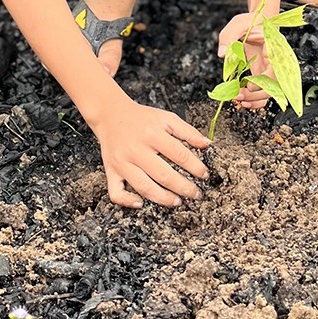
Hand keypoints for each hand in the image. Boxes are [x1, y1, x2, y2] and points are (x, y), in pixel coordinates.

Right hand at [92, 99, 209, 209]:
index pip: (179, 154)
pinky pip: (115, 192)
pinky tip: (141, 203)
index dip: (195, 167)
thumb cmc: (141, 118)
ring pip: (143, 186)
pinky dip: (127, 201)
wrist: (110, 114)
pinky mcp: (111, 171)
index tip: (204, 175)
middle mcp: (136, 149)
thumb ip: (187, 131)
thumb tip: (207, 144)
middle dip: (183, 187)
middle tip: (195, 193)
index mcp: (152, 133)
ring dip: (163, 198)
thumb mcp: (166, 118)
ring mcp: (122, 162)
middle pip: (163, 174)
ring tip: (177, 201)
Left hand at [217, 12, 272, 109]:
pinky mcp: (266, 75)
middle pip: (274, 85)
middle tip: (238, 96)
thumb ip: (228, 37)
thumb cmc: (251, 22)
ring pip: (271, 92)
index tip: (248, 86)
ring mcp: (273, 69)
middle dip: (256, 95)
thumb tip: (222, 54)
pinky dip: (257, 100)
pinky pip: (266, 91)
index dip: (263, 82)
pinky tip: (245, 101)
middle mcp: (277, 61)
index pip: (275, 70)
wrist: (257, 22)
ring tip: (239, 100)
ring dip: (256, 100)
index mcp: (274, 47)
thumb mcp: (237, 24)